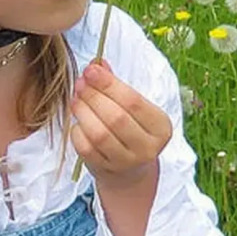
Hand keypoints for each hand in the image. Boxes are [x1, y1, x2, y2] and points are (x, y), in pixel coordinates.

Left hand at [69, 60, 171, 186]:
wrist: (130, 172)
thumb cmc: (132, 129)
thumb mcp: (133, 108)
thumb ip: (116, 86)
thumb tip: (97, 64)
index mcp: (160, 127)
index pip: (133, 102)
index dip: (109, 84)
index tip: (91, 70)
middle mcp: (147, 147)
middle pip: (116, 118)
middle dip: (94, 96)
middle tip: (80, 83)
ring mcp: (126, 162)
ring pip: (99, 134)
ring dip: (83, 112)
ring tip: (76, 99)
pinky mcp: (106, 170)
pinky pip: (86, 148)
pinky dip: (78, 131)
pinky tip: (78, 121)